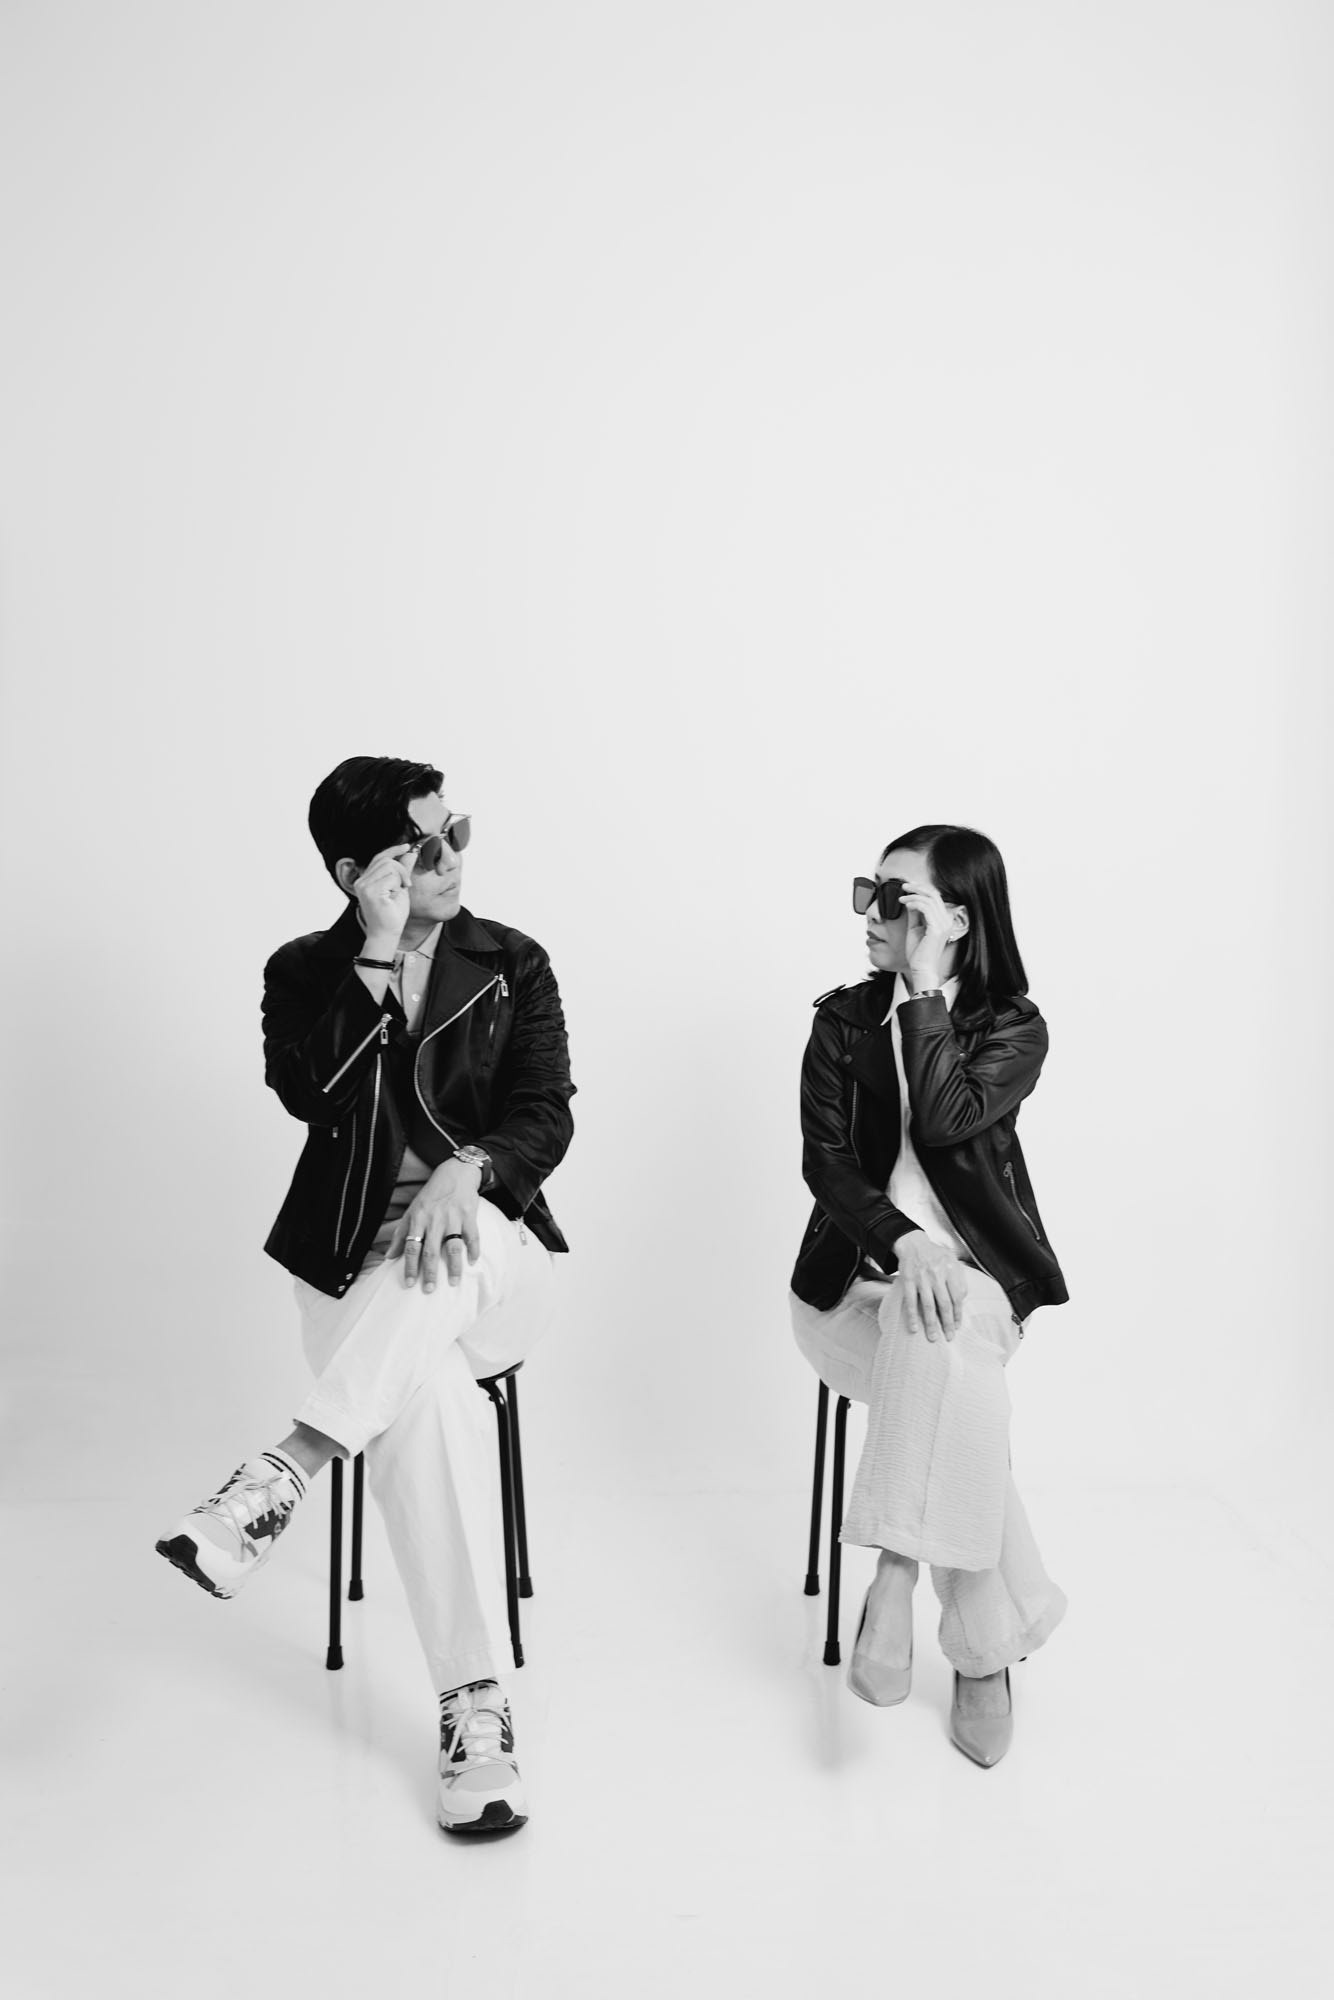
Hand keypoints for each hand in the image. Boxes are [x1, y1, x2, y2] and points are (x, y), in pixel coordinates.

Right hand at [351, 843, 415, 951]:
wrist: (387, 934)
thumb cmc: (392, 915)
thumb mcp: (399, 888)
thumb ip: (402, 870)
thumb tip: (409, 853)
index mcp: (365, 880)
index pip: (378, 858)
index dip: (393, 850)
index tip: (407, 846)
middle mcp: (361, 881)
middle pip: (385, 860)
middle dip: (401, 869)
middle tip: (407, 884)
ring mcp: (363, 886)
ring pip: (389, 866)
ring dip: (401, 877)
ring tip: (401, 891)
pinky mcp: (370, 891)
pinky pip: (391, 876)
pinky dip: (399, 884)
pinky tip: (396, 895)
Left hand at [387, 1160, 482, 1291]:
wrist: (455, 1173)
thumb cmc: (431, 1195)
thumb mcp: (411, 1211)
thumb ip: (399, 1234)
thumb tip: (388, 1257)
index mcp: (418, 1219)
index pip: (411, 1247)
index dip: (410, 1266)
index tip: (409, 1283)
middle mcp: (435, 1220)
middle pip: (431, 1251)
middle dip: (429, 1272)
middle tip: (429, 1290)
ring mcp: (453, 1218)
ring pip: (453, 1247)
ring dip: (454, 1266)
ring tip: (454, 1282)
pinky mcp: (469, 1216)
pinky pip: (473, 1237)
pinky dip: (474, 1250)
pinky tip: (472, 1262)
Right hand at [893, 1231, 968, 1340]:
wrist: (913, 1243)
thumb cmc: (935, 1254)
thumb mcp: (953, 1260)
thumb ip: (960, 1278)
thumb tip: (963, 1298)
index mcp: (950, 1270)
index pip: (957, 1296)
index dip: (958, 1313)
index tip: (958, 1326)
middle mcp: (937, 1274)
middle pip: (944, 1304)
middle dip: (947, 1323)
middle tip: (949, 1337)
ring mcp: (922, 1278)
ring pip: (928, 1305)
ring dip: (931, 1324)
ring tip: (932, 1337)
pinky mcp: (908, 1280)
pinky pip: (910, 1301)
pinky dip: (912, 1315)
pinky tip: (914, 1327)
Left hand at [897, 877, 954, 988]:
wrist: (921, 969)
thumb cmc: (919, 953)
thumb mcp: (914, 928)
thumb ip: (914, 914)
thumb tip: (910, 901)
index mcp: (943, 920)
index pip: (935, 897)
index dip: (922, 888)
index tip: (908, 886)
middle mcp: (946, 920)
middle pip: (934, 894)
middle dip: (918, 887)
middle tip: (904, 886)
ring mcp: (943, 924)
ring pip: (929, 899)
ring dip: (913, 895)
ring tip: (901, 898)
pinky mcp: (937, 929)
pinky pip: (926, 908)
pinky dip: (915, 903)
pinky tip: (906, 904)